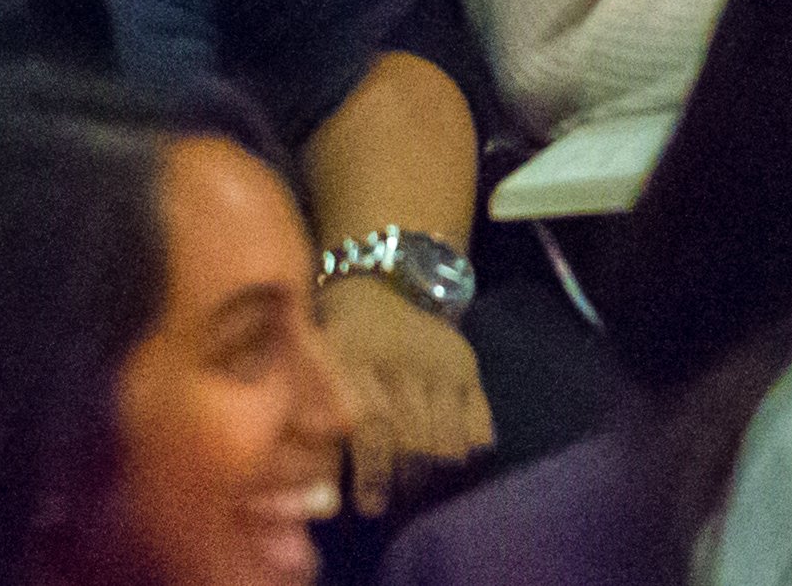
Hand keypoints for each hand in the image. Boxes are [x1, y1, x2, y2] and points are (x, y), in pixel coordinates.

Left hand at [319, 273, 493, 514]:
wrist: (378, 284)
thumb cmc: (333, 339)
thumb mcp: (311, 368)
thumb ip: (315, 425)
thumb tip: (324, 494)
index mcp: (354, 358)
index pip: (372, 423)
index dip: (374, 471)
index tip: (371, 507)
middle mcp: (402, 358)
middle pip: (413, 433)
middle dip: (406, 478)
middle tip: (398, 503)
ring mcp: (439, 359)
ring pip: (447, 430)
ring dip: (437, 470)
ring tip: (425, 489)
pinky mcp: (467, 362)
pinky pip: (479, 416)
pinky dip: (472, 444)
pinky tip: (459, 462)